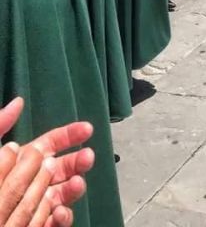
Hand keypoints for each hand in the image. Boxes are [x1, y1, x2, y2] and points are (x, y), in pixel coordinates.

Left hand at [0, 98, 93, 226]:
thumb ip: (2, 125)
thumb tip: (18, 101)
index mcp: (24, 160)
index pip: (53, 144)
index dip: (71, 135)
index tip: (87, 129)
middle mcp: (34, 180)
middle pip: (64, 168)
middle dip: (78, 161)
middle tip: (88, 157)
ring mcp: (37, 204)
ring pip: (63, 194)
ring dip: (73, 188)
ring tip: (77, 183)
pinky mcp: (38, 226)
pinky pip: (54, 223)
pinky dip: (62, 218)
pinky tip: (60, 212)